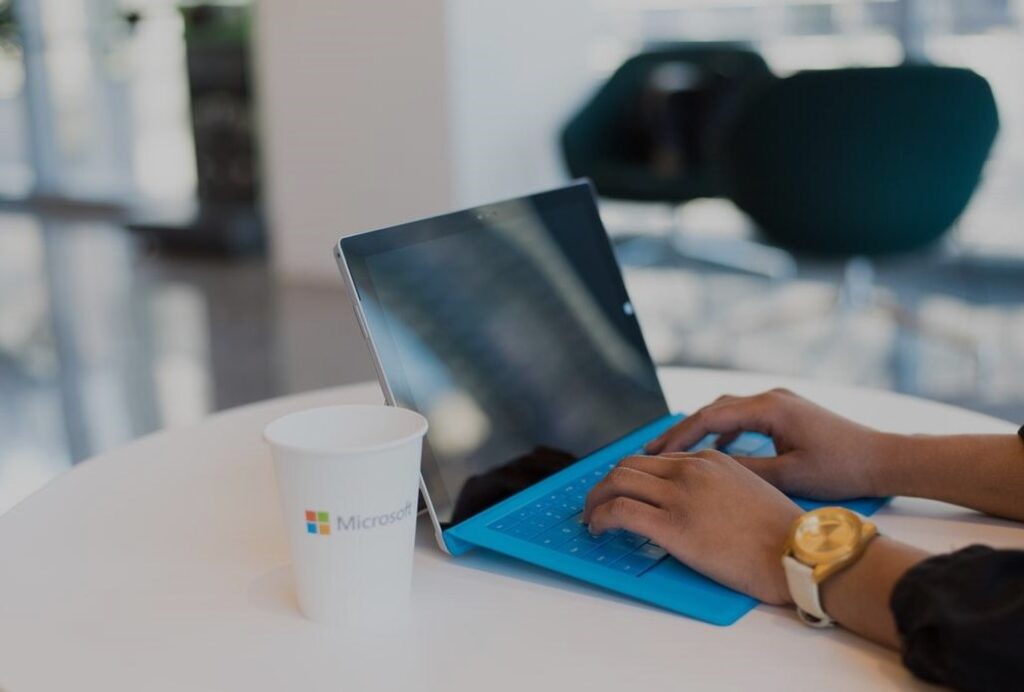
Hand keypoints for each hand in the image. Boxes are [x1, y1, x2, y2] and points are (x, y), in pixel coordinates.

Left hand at [582, 449, 800, 603]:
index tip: (623, 491)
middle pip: (628, 466)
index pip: (655, 460)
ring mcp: (680, 496)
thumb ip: (716, 487)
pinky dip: (600, 517)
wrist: (798, 553)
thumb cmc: (782, 534)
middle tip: (598, 503)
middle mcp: (691, 470)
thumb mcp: (748, 492)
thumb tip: (693, 504)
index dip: (633, 477)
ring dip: (596, 499)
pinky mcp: (672, 526)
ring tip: (591, 518)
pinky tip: (598, 529)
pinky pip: (619, 512)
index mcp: (710, 460)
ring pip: (617, 482)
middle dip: (606, 484)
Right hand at [645, 388, 887, 498]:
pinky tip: (715, 450)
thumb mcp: (788, 475)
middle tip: (652, 451)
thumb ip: (745, 469)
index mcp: (769, 407)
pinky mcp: (787, 413)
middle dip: (682, 431)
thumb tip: (707, 469)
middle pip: (713, 410)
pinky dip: (724, 432)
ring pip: (727, 412)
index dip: (678, 436)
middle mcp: (771, 397)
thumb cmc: (842, 468)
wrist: (884, 458)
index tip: (654, 453)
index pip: (709, 417)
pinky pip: (744, 418)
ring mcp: (780, 403)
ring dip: (701, 431)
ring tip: (675, 452)